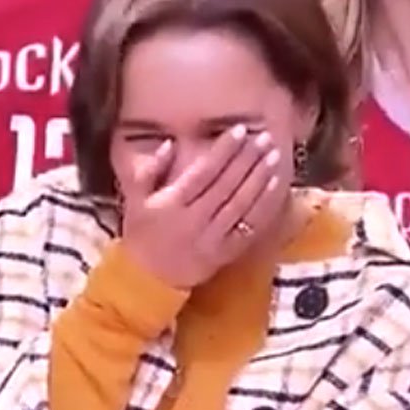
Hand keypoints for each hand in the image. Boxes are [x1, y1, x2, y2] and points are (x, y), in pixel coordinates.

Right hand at [121, 126, 282, 288]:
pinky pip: (249, 226)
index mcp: (171, 204)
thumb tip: (170, 143)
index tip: (240, 130)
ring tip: (273, 154)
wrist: (148, 278)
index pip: (203, 171)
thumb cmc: (141, 233)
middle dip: (247, 158)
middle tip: (263, 137)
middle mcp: (194, 219)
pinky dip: (264, 204)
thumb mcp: (134, 199)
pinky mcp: (226, 252)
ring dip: (259, 177)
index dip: (223, 150)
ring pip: (241, 203)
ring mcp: (213, 237)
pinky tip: (275, 185)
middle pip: (226, 184)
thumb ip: (149, 170)